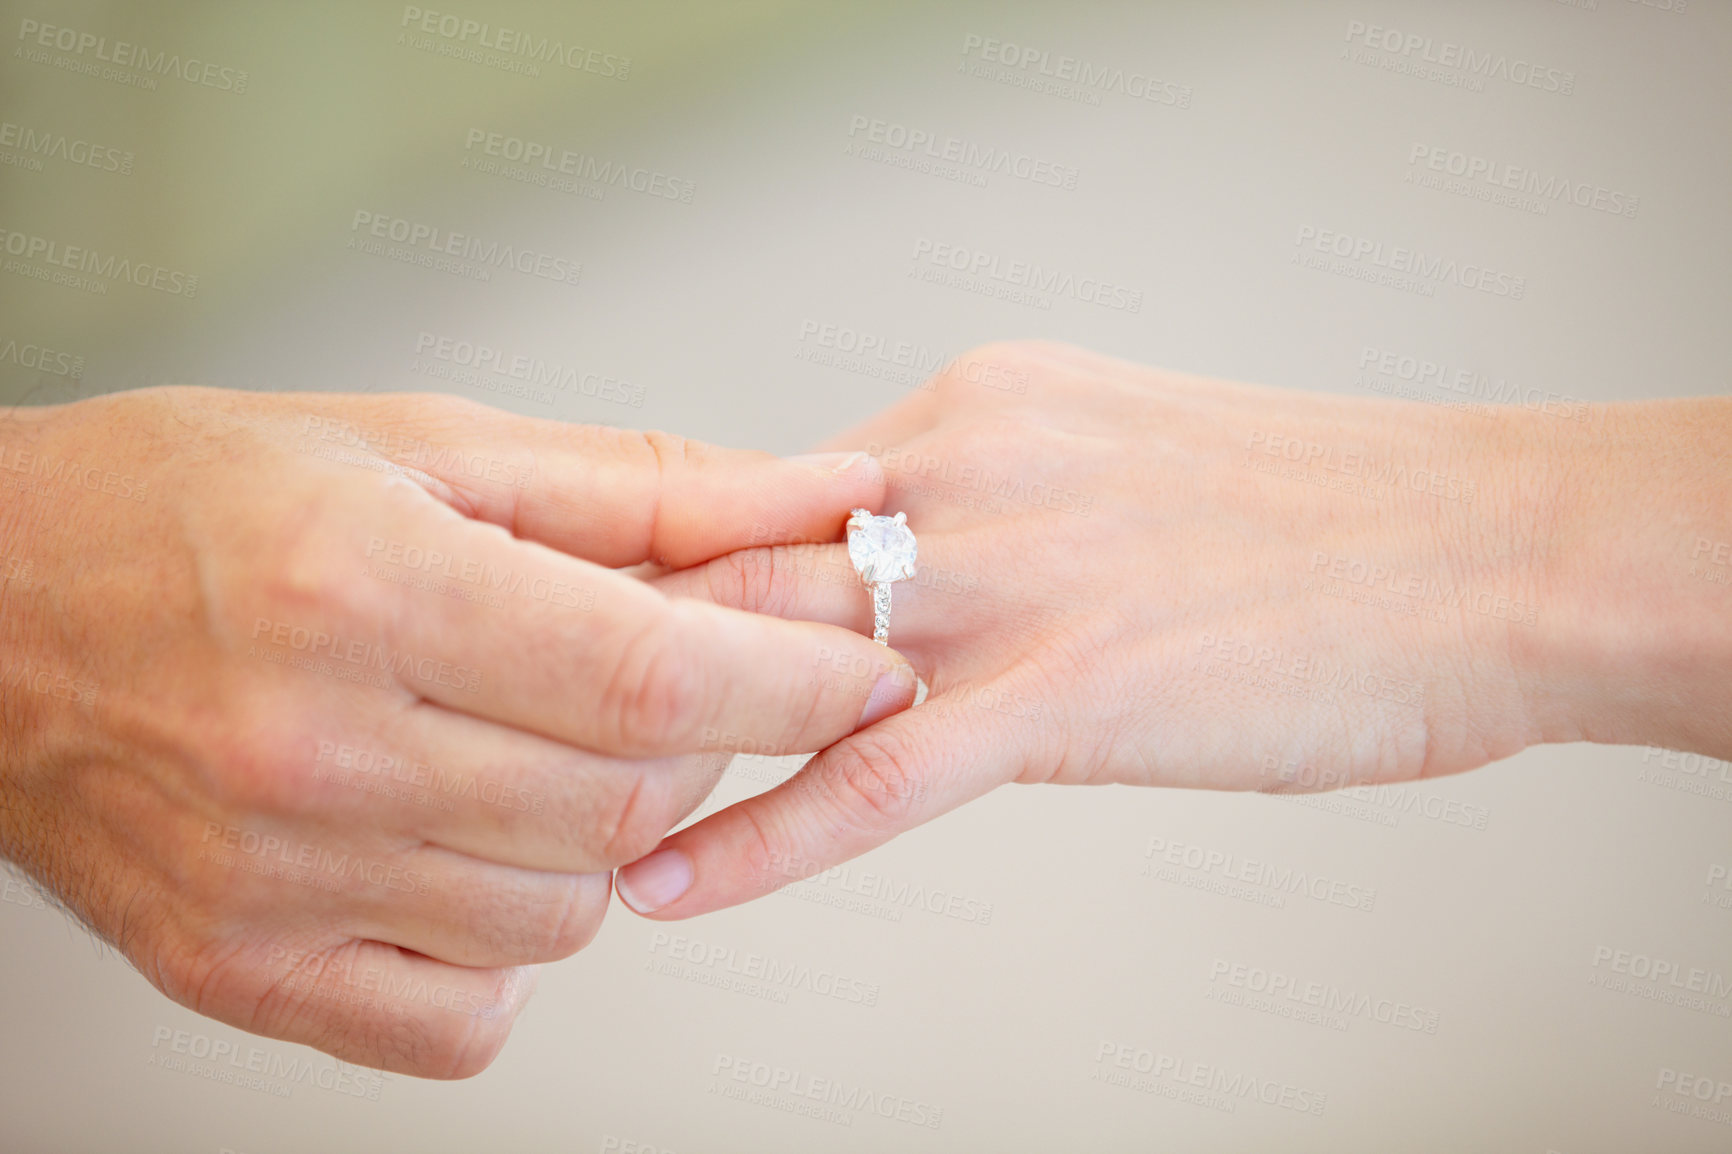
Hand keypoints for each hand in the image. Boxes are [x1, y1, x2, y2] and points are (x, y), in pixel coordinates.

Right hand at [0, 387, 914, 1075]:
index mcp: (367, 587)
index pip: (655, 676)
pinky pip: (467, 1018)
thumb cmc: (186, 505)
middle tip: (684, 678)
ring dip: (613, 833)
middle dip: (713, 740)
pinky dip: (514, 946)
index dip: (801, 679)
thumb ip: (641, 486)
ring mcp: (275, 882)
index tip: (871, 667)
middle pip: (631, 801)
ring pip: (571, 913)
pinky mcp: (244, 970)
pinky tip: (476, 849)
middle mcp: (315, 750)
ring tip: (547, 745)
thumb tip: (817, 495)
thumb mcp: (418, 441)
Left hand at [623, 340, 1730, 916]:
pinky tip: (664, 886)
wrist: (1485, 550)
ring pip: (773, 659)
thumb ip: (984, 505)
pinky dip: (753, 838)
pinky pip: (869, 778)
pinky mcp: (1065, 690)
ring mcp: (1008, 578)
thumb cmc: (1317, 524)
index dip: (653, 567)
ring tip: (539, 807)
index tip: (569, 618)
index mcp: (972, 409)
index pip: (760, 487)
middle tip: (497, 710)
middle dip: (611, 646)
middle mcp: (964, 467)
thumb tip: (891, 572)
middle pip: (729, 560)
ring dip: (650, 739)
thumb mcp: (1111, 465)